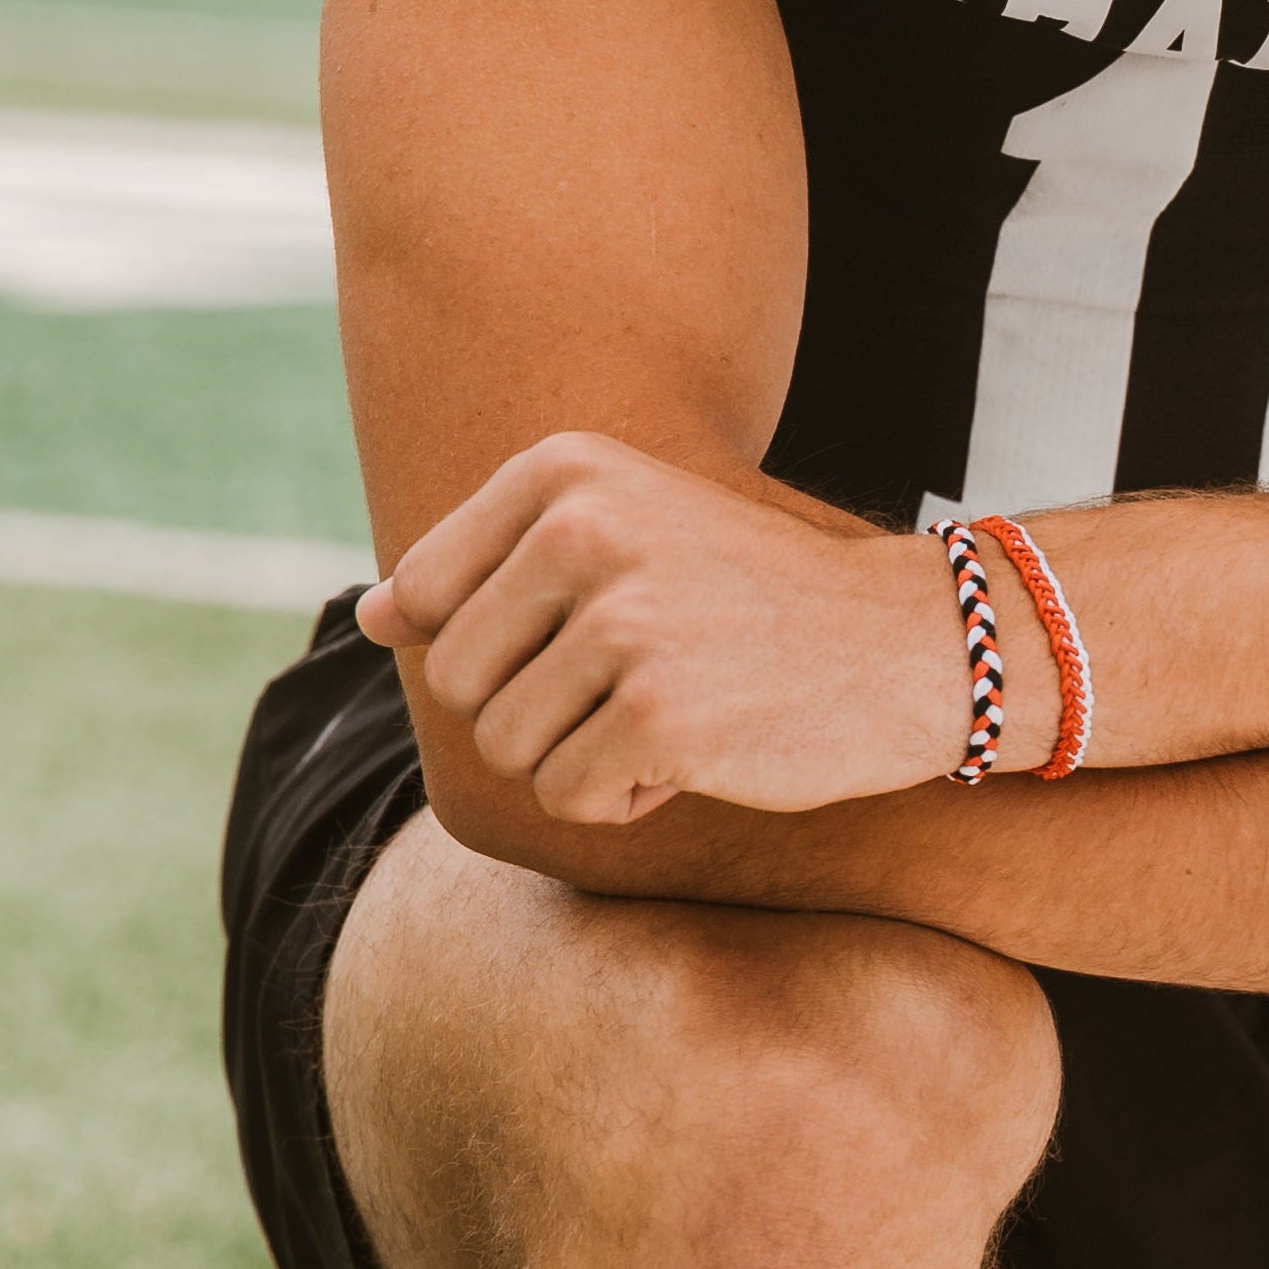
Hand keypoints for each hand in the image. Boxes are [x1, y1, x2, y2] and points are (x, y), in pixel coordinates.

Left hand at [355, 434, 1038, 824]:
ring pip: (506, 749)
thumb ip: (487, 571)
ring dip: (580, 756)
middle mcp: (581, 527)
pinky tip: (700, 748)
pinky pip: (566, 799)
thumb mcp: (619, 539)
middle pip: (456, 680)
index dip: (495, 642)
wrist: (903, 641)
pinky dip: (624, 798)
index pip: (423, 595)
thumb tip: (365, 616)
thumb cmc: (746, 598)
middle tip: (641, 673)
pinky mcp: (654, 713)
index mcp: (563, 470)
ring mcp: (620, 619)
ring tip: (674, 703)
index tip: (589, 623)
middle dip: (533, 707)